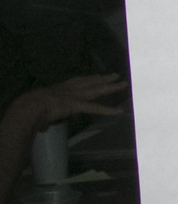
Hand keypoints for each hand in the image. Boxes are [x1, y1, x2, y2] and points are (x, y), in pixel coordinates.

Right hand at [5, 74, 126, 132]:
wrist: (28, 106)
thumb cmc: (28, 108)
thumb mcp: (36, 110)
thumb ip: (43, 119)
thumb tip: (43, 127)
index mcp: (58, 89)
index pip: (76, 82)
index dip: (88, 79)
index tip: (95, 76)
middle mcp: (69, 89)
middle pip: (90, 81)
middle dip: (103, 78)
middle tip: (115, 75)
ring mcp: (74, 95)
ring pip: (97, 90)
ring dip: (111, 87)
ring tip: (123, 84)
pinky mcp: (77, 104)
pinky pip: (95, 108)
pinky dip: (107, 110)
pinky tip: (118, 111)